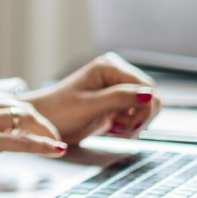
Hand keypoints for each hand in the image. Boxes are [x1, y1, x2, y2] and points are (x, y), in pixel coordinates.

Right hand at [0, 89, 65, 197]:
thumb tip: (9, 125)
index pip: (8, 99)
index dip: (28, 114)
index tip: (42, 126)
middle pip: (20, 107)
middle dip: (41, 123)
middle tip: (55, 136)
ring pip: (24, 120)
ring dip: (45, 132)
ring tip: (56, 143)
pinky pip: (20, 140)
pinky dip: (42, 145)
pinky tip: (56, 149)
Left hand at [22, 53, 160, 144]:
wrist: (45, 123)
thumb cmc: (60, 111)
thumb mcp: (89, 106)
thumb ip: (119, 98)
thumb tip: (149, 94)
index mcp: (110, 67)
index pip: (147, 87)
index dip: (144, 108)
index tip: (128, 124)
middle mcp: (116, 74)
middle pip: (150, 97)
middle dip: (140, 117)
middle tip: (120, 129)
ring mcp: (117, 89)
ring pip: (146, 108)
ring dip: (134, 124)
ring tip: (114, 130)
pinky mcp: (116, 104)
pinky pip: (136, 115)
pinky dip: (129, 127)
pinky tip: (113, 130)